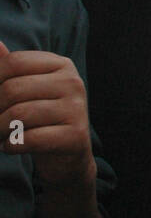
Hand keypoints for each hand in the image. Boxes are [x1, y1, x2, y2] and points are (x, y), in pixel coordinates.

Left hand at [0, 41, 94, 188]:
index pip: (14, 62)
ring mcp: (77, 109)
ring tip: (1, 135)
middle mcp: (72, 83)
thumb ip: (10, 67)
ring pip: (19, 115)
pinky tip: (10, 146)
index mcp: (60, 65)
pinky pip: (30, 139)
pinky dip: (11, 145)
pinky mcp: (76, 136)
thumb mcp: (27, 90)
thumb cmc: (41, 117)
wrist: (68, 155)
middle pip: (13, 89)